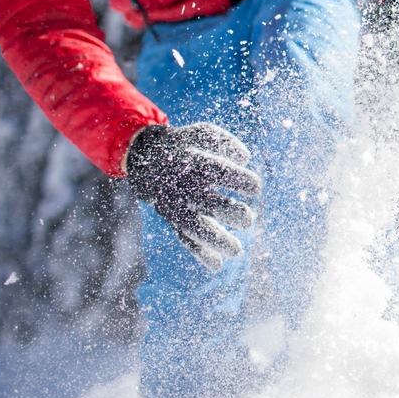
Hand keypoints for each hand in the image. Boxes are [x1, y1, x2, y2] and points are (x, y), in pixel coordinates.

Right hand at [125, 123, 262, 270]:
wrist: (143, 155)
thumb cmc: (185, 143)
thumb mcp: (203, 132)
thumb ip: (226, 143)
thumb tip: (245, 158)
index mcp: (193, 160)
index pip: (217, 170)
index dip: (237, 179)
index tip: (256, 187)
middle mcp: (183, 185)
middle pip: (204, 201)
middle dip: (226, 212)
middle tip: (249, 220)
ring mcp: (174, 203)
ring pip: (193, 225)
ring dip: (214, 239)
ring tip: (237, 251)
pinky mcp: (171, 217)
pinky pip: (183, 236)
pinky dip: (199, 251)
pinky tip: (217, 265)